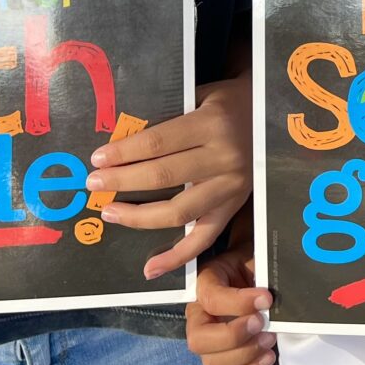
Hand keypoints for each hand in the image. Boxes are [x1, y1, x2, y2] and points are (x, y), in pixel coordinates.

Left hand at [89, 75, 251, 278]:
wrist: (269, 114)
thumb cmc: (228, 102)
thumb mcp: (200, 96)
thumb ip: (168, 116)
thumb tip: (120, 139)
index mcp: (211, 124)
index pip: (158, 144)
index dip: (124, 153)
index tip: (98, 159)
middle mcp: (223, 158)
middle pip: (163, 177)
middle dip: (122, 181)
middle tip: (95, 184)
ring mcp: (230, 187)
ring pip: (178, 212)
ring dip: (139, 217)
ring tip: (111, 212)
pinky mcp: (233, 207)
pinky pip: (203, 238)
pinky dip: (177, 257)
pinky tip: (150, 268)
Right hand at [186, 246, 275, 364]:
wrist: (257, 275)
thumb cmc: (254, 265)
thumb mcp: (254, 258)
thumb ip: (259, 272)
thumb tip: (269, 298)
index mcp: (204, 286)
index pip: (210, 299)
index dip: (239, 303)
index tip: (266, 298)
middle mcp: (199, 316)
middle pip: (198, 340)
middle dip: (232, 336)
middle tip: (261, 323)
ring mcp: (209, 341)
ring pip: (212, 363)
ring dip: (244, 355)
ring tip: (269, 338)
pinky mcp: (224, 358)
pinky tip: (268, 356)